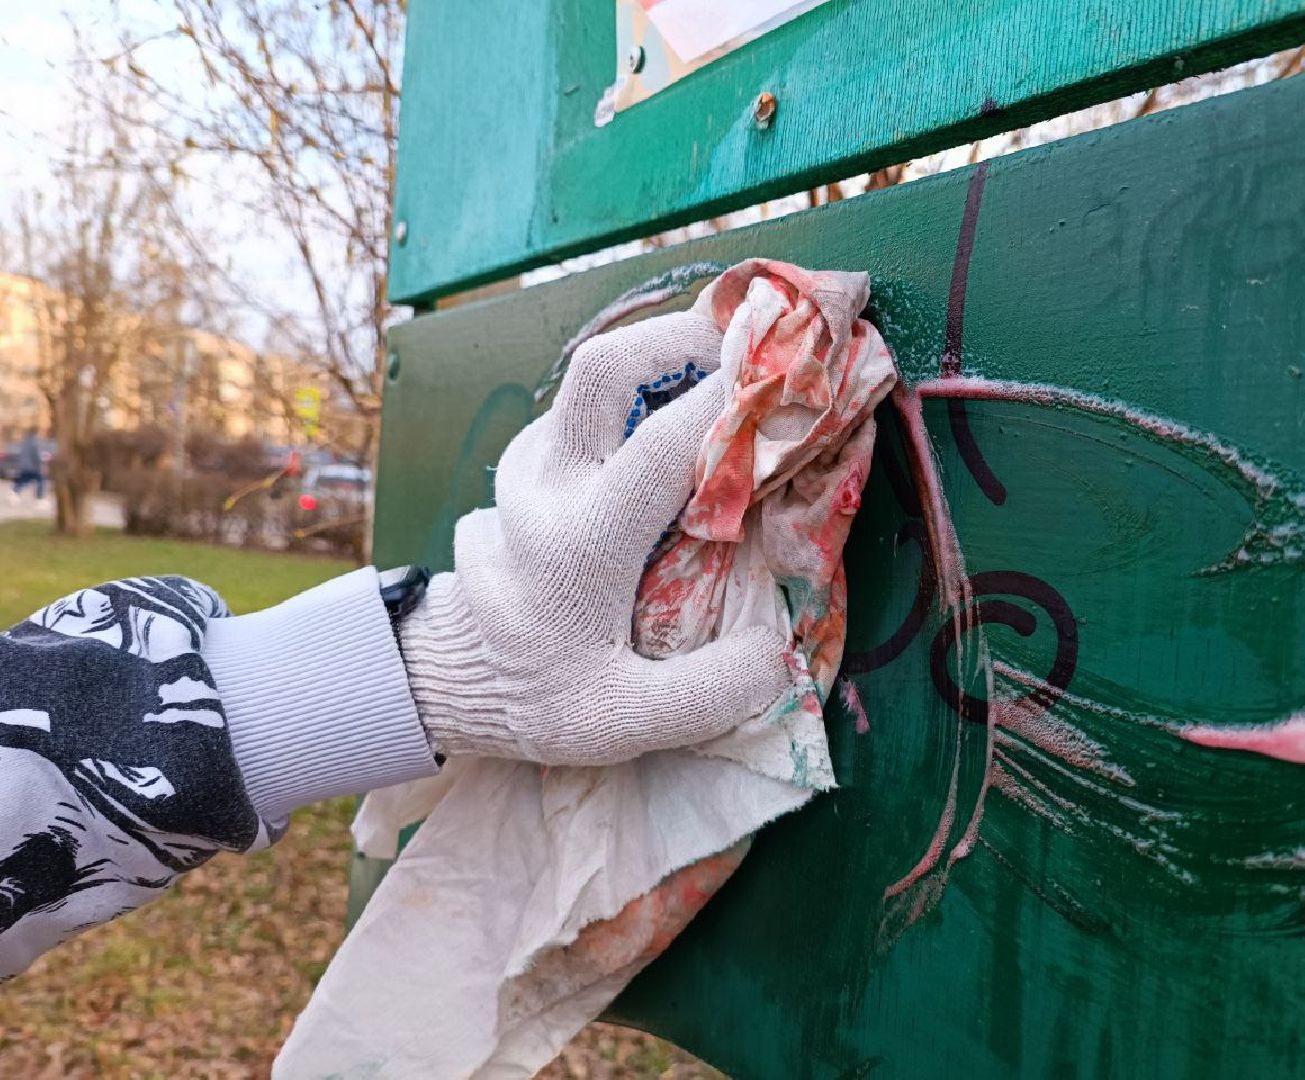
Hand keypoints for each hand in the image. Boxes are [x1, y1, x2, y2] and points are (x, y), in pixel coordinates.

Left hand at [400, 310, 792, 765]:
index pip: (660, 447)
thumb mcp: (623, 725)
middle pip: (603, 367)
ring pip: (593, 379)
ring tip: (725, 374)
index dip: (729, 404)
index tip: (793, 384)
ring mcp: (528, 465)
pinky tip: (675, 417)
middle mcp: (547, 487)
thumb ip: (708, 694)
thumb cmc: (541, 696)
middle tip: (750, 346)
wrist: (447, 675)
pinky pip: (586, 407)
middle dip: (681, 335)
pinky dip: (638, 393)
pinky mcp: (525, 462)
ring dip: (661, 360)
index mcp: (579, 544)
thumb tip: (778, 649)